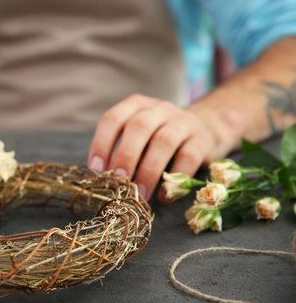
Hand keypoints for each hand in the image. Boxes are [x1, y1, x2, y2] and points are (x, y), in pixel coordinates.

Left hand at [88, 94, 223, 201]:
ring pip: (164, 141)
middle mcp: (158, 109)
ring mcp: (182, 121)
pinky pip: (188, 157)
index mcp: (136, 105)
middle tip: (119, 181)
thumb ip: (121, 149)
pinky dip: (174, 178)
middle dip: (126, 156)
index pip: (112, 119)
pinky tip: (164, 196)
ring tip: (141, 193)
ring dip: (149, 171)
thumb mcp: (139, 135)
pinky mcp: (202, 139)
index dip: (101, 143)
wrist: (207, 126)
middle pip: (139, 126)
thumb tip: (102, 180)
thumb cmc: (159, 136)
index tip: (96, 170)